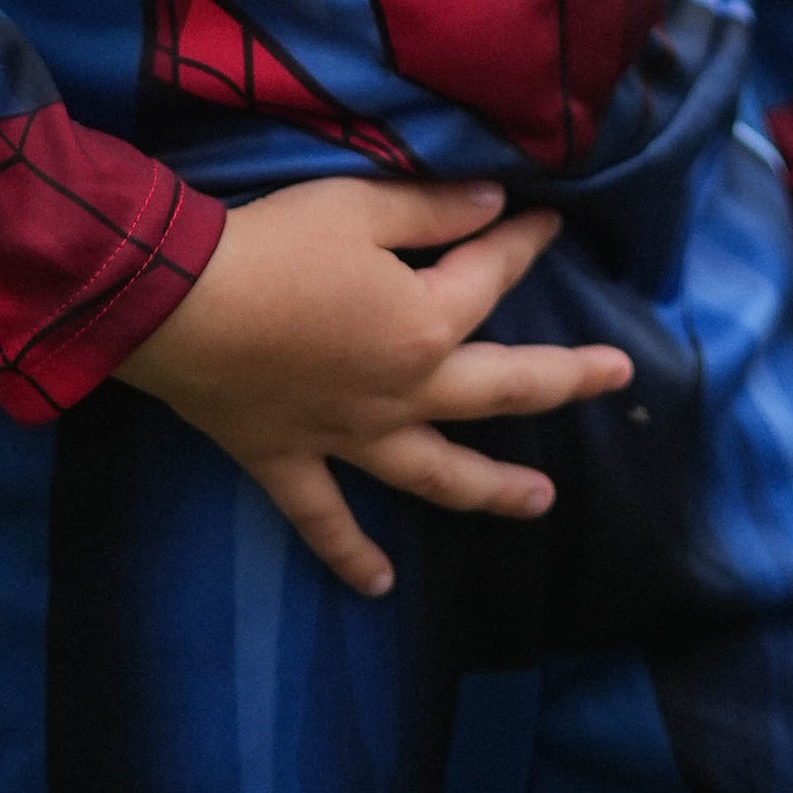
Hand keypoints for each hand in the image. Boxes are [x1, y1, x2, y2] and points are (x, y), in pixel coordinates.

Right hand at [115, 175, 630, 597]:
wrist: (179, 305)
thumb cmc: (275, 246)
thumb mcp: (359, 206)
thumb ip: (432, 211)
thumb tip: (496, 208)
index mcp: (424, 325)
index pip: (490, 278)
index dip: (522, 244)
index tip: (547, 222)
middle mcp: (401, 393)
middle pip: (497, 391)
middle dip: (560, 380)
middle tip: (613, 376)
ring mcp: (348, 436)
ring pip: (434, 474)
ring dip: (490, 489)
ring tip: (540, 502)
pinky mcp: (289, 461)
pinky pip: (328, 519)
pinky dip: (352, 555)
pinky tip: (379, 586)